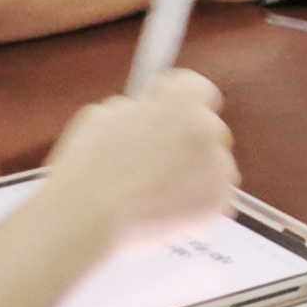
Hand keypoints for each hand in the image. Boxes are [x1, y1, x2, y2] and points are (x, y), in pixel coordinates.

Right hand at [39, 71, 237, 256]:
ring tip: (154, 190)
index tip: (163, 111)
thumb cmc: (89, 167)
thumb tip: (145, 112)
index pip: (196, 89)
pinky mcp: (218, 201)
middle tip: (154, 159)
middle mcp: (208, 127)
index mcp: (183, 99)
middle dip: (185, 140)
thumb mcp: (102, 115)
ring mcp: (218, 166)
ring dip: (193, 173)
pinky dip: (194, 204)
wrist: (90, 216)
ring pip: (212, 166)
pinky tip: (163, 209)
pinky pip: (211, 198)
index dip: (176, 101)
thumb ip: (134, 108)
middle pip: (206, 129)